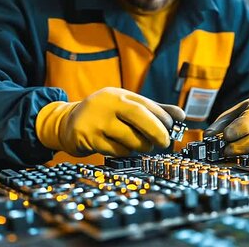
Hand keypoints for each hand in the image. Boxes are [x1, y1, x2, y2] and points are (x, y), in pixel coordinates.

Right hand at [36, 87, 184, 156]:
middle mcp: (108, 104)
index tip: (173, 129)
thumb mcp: (126, 107)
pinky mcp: (88, 138)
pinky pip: (116, 151)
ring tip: (140, 145)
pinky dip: (124, 152)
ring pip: (130, 139)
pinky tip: (121, 148)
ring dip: (141, 146)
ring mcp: (97, 121)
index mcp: (120, 94)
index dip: (164, 119)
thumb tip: (182, 116)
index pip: (147, 105)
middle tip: (165, 143)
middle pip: (140, 117)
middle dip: (157, 132)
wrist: (67, 123)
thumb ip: (154, 110)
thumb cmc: (105, 115)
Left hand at [204, 96, 248, 155]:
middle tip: (226, 151)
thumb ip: (219, 125)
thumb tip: (208, 136)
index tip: (226, 136)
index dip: (241, 127)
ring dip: (246, 153)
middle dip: (244, 144)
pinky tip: (238, 159)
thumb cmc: (243, 115)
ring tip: (230, 155)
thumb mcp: (230, 115)